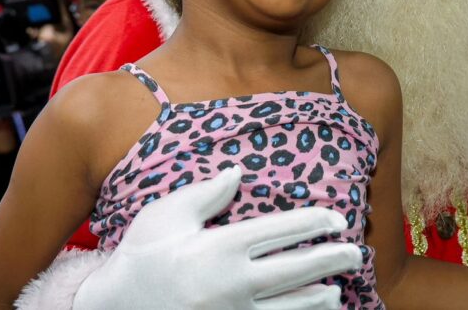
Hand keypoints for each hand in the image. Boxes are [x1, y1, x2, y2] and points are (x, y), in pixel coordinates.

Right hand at [73, 167, 362, 309]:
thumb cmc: (139, 256)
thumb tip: (238, 172)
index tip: (337, 219)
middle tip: (355, 253)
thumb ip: (207, 193)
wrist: (111, 308)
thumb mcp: (167, 215)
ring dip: (317, 297)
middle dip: (330, 259)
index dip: (314, 223)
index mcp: (220, 247)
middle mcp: (232, 284)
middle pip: (295, 270)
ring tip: (336, 289)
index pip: (281, 231)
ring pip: (289, 307)